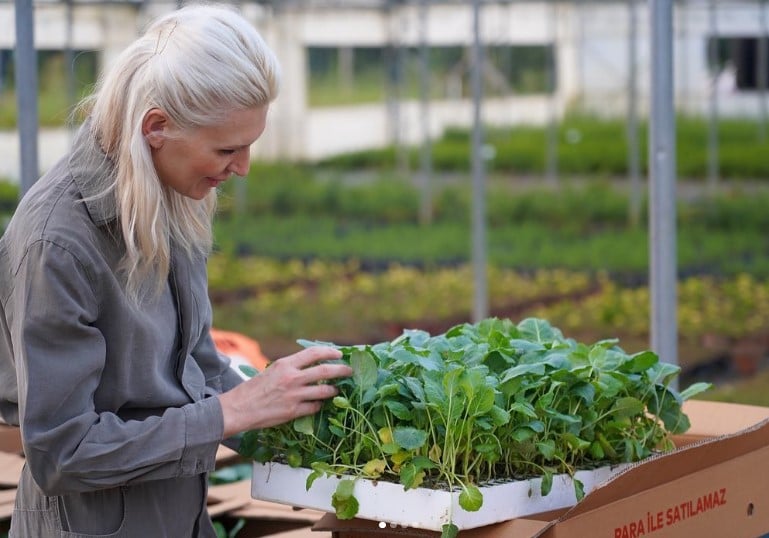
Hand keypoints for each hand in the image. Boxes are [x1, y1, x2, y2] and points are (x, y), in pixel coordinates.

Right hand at [218, 345, 351, 436]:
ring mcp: (294, 395)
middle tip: (349, 371)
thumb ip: (290, 368)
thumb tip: (309, 366)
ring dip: (333, 390)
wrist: (238, 409)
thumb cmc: (253, 389)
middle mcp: (292, 378)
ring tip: (337, 390)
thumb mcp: (271, 371)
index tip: (339, 353)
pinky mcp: (293, 411)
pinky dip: (319, 405)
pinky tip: (319, 404)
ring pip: (324, 391)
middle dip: (341, 370)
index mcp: (285, 364)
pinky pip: (314, 407)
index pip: (314, 353)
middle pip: (325, 371)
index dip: (330, 352)